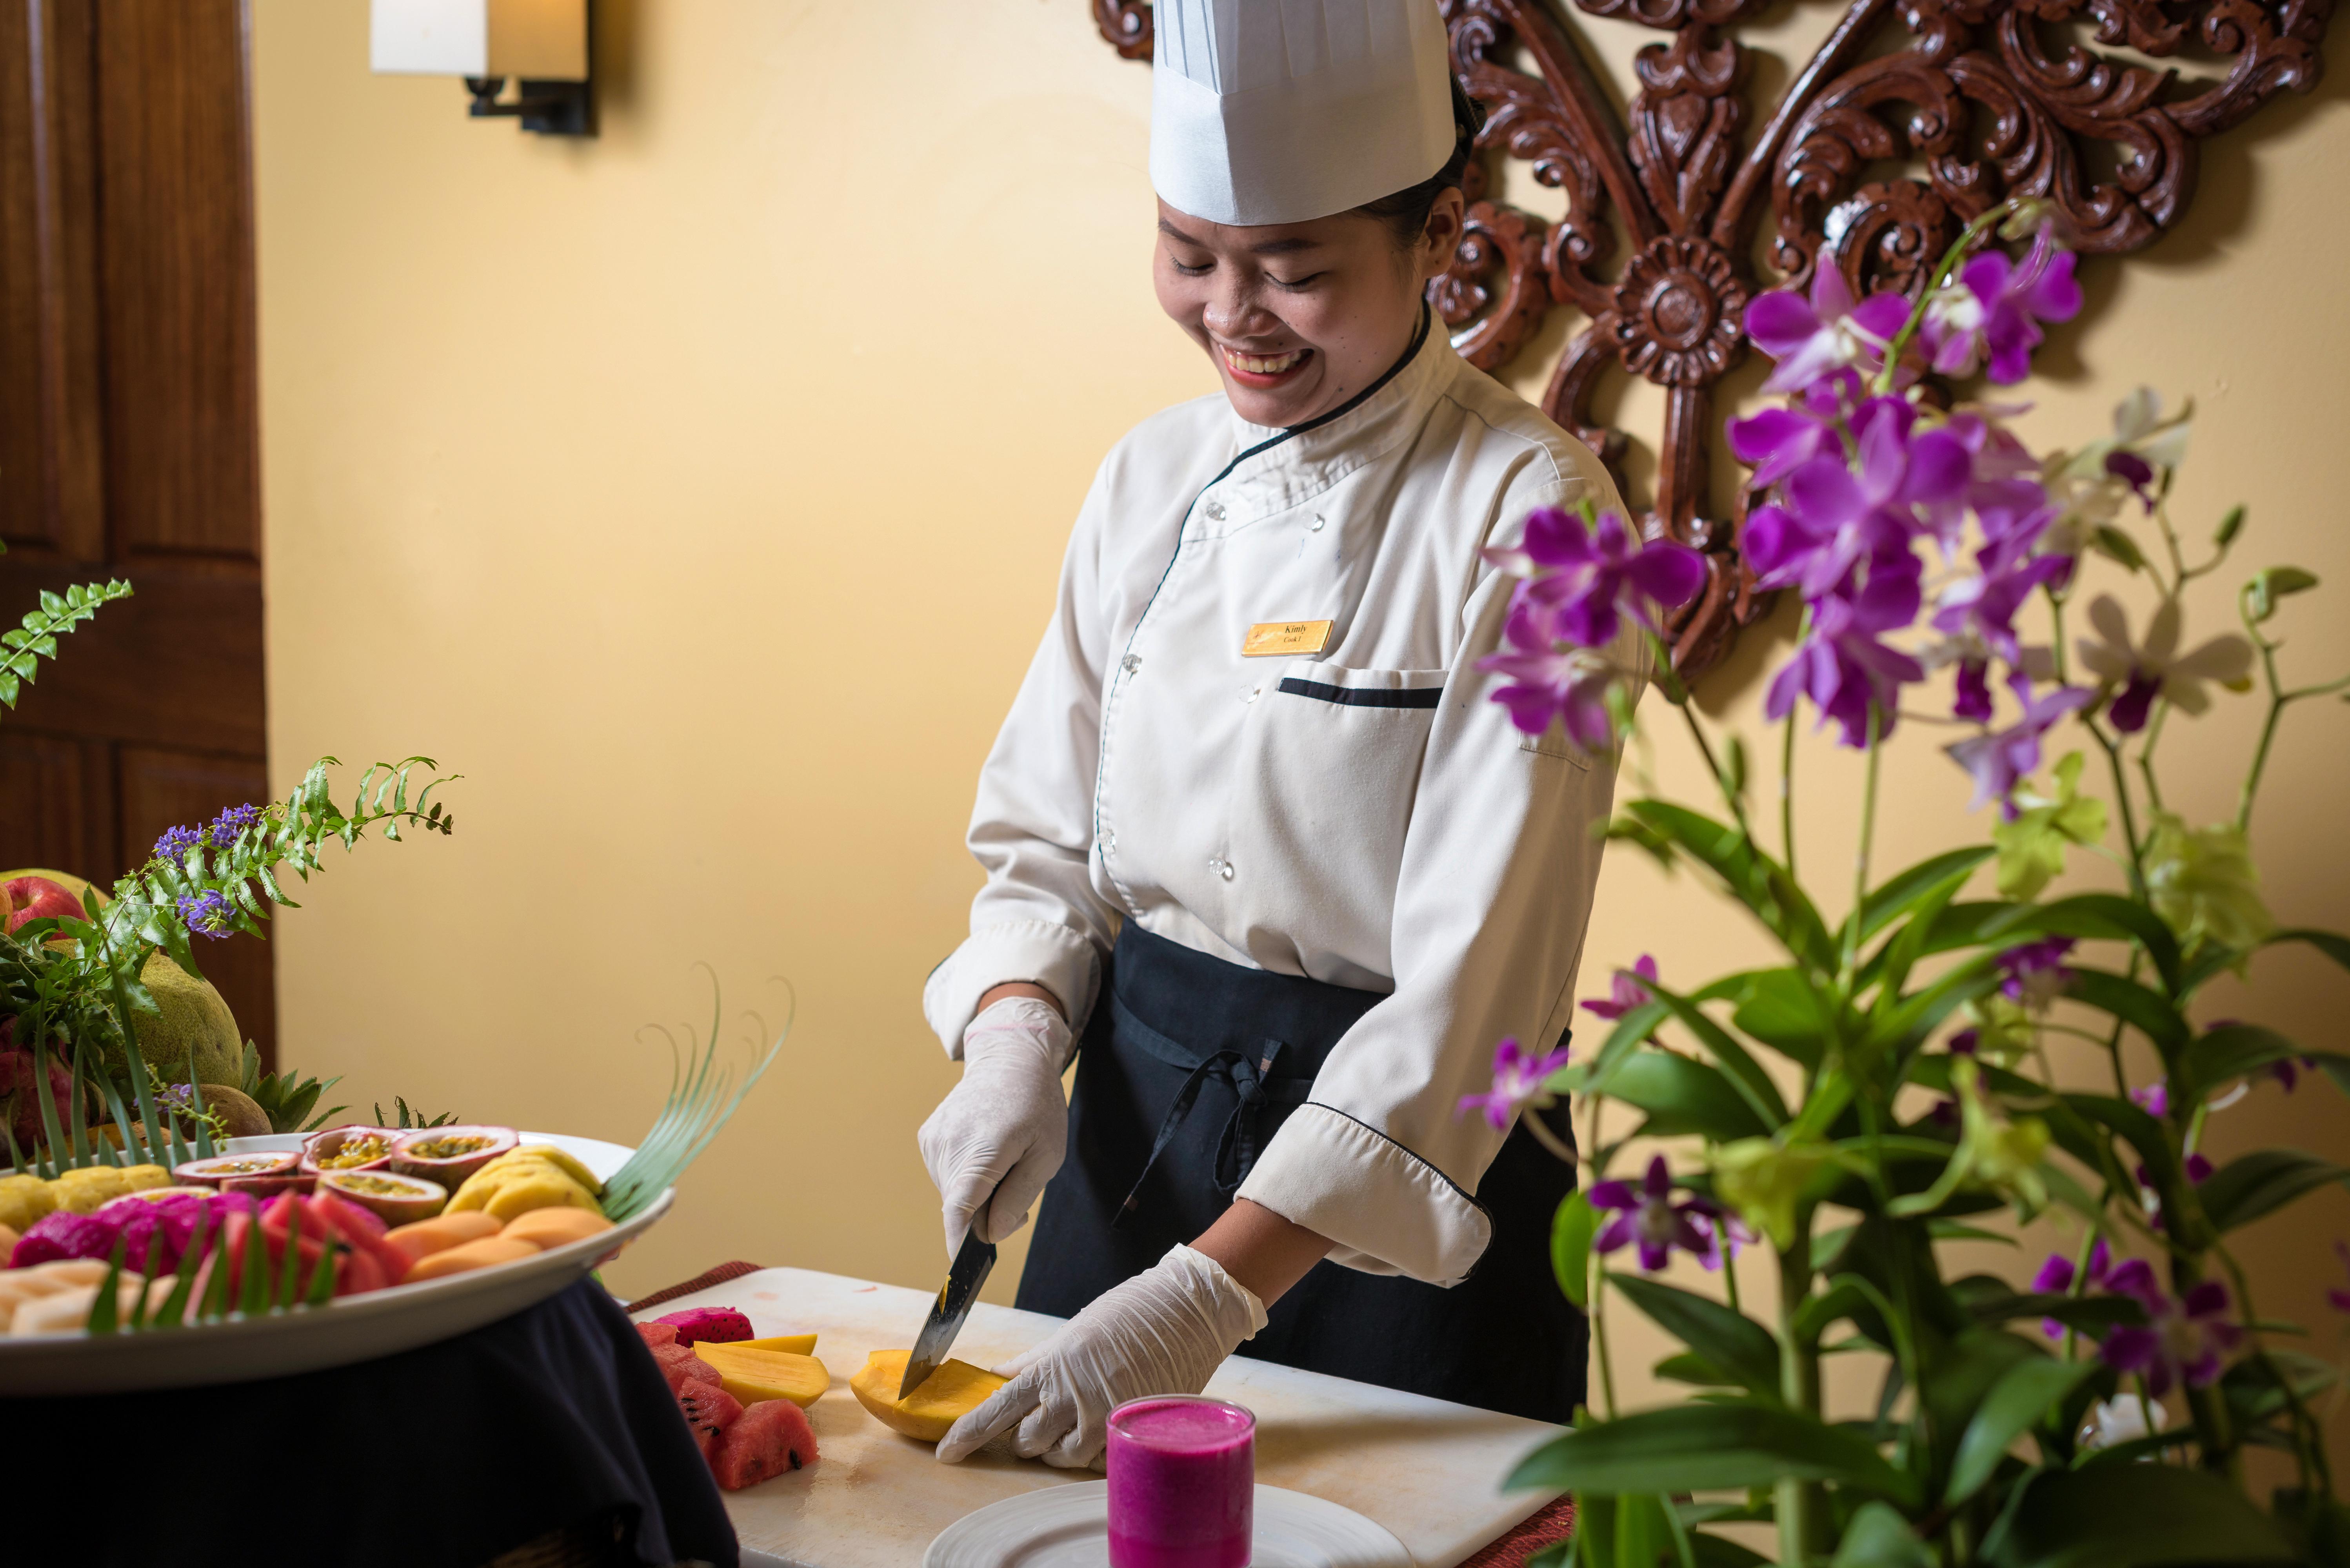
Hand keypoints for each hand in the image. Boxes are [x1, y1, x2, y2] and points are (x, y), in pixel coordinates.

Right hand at [918, 996, 1072, 1256]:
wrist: (1008, 1059)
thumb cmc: (1036, 1105)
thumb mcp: (1047, 1154)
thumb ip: (1018, 1197)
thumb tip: (990, 1235)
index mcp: (982, 1149)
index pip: (959, 1209)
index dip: (959, 1244)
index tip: (962, 1271)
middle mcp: (948, 1145)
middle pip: (959, 1207)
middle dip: (986, 1217)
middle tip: (1018, 1203)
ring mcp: (933, 1140)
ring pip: (952, 1194)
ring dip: (977, 1196)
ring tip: (1004, 1168)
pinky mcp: (927, 1137)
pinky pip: (946, 1176)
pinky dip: (966, 1179)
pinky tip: (985, 1155)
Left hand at [934, 1244, 1266, 1467]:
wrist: (1185, 1311)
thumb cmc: (1130, 1313)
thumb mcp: (1074, 1333)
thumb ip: (1037, 1361)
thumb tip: (1001, 1376)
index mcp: (1052, 1366)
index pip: (997, 1408)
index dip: (967, 1434)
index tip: (947, 1452)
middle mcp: (1071, 1396)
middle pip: (1026, 1441)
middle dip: (1027, 1435)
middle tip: (1045, 1416)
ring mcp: (1102, 1418)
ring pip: (1060, 1456)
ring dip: (1060, 1445)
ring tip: (1079, 1417)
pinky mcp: (1129, 1431)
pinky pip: (1096, 1461)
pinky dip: (1093, 1451)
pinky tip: (1105, 1426)